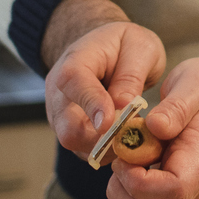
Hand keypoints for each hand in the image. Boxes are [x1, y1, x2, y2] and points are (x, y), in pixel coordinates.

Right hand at [43, 3, 166, 159]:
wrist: (104, 49)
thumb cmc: (123, 46)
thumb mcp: (138, 47)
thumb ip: (131, 76)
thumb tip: (123, 108)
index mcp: (74, 62)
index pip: (74, 82)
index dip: (92, 105)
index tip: (111, 122)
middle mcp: (60, 93)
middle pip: (68, 127)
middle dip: (101, 139)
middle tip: (132, 137)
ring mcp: (62, 117)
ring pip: (77, 145)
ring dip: (107, 148)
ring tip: (134, 137)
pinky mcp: (72, 133)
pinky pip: (85, 151)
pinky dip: (107, 152)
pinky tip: (126, 142)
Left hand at [106, 58, 198, 198]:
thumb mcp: (198, 82)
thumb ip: (178, 104)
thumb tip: (154, 126)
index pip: (173, 191)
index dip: (140, 181)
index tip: (127, 153)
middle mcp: (191, 187)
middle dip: (123, 192)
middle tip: (122, 157)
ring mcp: (178, 197)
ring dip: (120, 196)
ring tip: (125, 161)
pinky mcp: (164, 198)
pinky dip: (121, 197)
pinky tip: (127, 167)